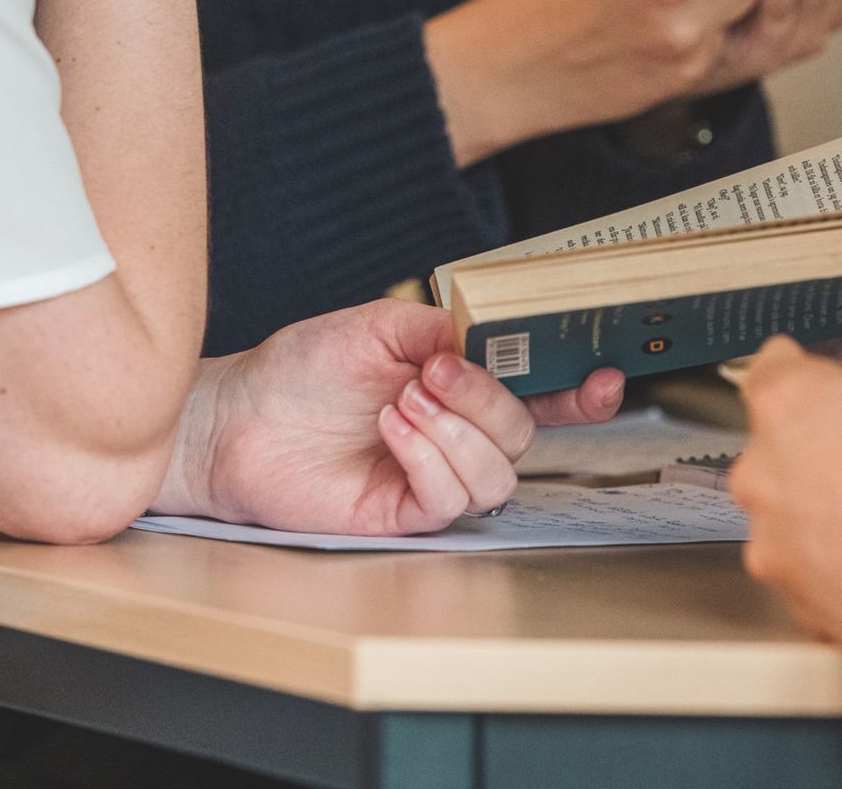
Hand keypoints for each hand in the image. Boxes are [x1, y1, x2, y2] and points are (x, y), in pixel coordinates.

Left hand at [153, 300, 624, 533]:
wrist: (237, 418)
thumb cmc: (300, 370)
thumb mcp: (379, 326)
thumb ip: (442, 328)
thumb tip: (490, 339)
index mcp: (461, 389)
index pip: (540, 396)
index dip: (579, 392)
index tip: (603, 375)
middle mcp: (457, 436)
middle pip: (524, 433)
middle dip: (489, 399)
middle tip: (437, 373)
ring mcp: (433, 478)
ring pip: (497, 473)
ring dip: (458, 431)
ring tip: (405, 401)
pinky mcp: (404, 514)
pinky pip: (451, 498)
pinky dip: (430, 458)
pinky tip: (394, 429)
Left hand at [731, 339, 841, 673]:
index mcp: (790, 402)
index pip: (773, 371)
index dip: (801, 376)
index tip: (815, 382)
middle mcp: (763, 472)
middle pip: (779, 456)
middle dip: (821, 461)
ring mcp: (772, 544)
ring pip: (791, 525)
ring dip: (828, 525)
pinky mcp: (796, 605)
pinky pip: (814, 582)